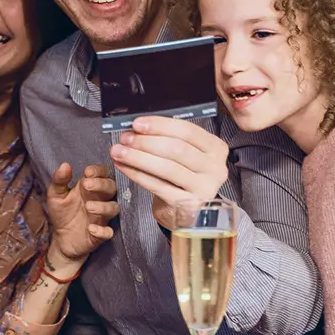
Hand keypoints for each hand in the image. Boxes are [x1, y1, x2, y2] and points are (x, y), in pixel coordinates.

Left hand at [46, 163, 118, 263]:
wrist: (61, 238)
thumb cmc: (62, 212)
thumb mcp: (55, 194)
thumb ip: (59, 180)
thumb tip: (65, 165)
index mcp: (90, 187)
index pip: (102, 173)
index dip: (98, 171)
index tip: (87, 172)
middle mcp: (100, 199)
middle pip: (111, 187)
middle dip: (101, 185)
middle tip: (87, 185)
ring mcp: (102, 216)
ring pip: (113, 208)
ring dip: (103, 207)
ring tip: (88, 206)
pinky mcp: (101, 234)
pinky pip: (108, 232)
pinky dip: (102, 230)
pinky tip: (91, 228)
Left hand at [109, 116, 228, 228]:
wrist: (187, 210)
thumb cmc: (183, 175)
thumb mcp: (185, 153)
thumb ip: (168, 138)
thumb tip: (136, 128)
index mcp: (215, 148)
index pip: (187, 131)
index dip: (160, 125)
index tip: (137, 124)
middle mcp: (215, 168)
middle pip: (177, 149)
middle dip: (146, 142)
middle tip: (125, 138)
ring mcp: (203, 188)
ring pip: (167, 168)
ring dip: (138, 157)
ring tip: (119, 152)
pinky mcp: (187, 205)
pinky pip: (158, 186)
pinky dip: (137, 174)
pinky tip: (124, 167)